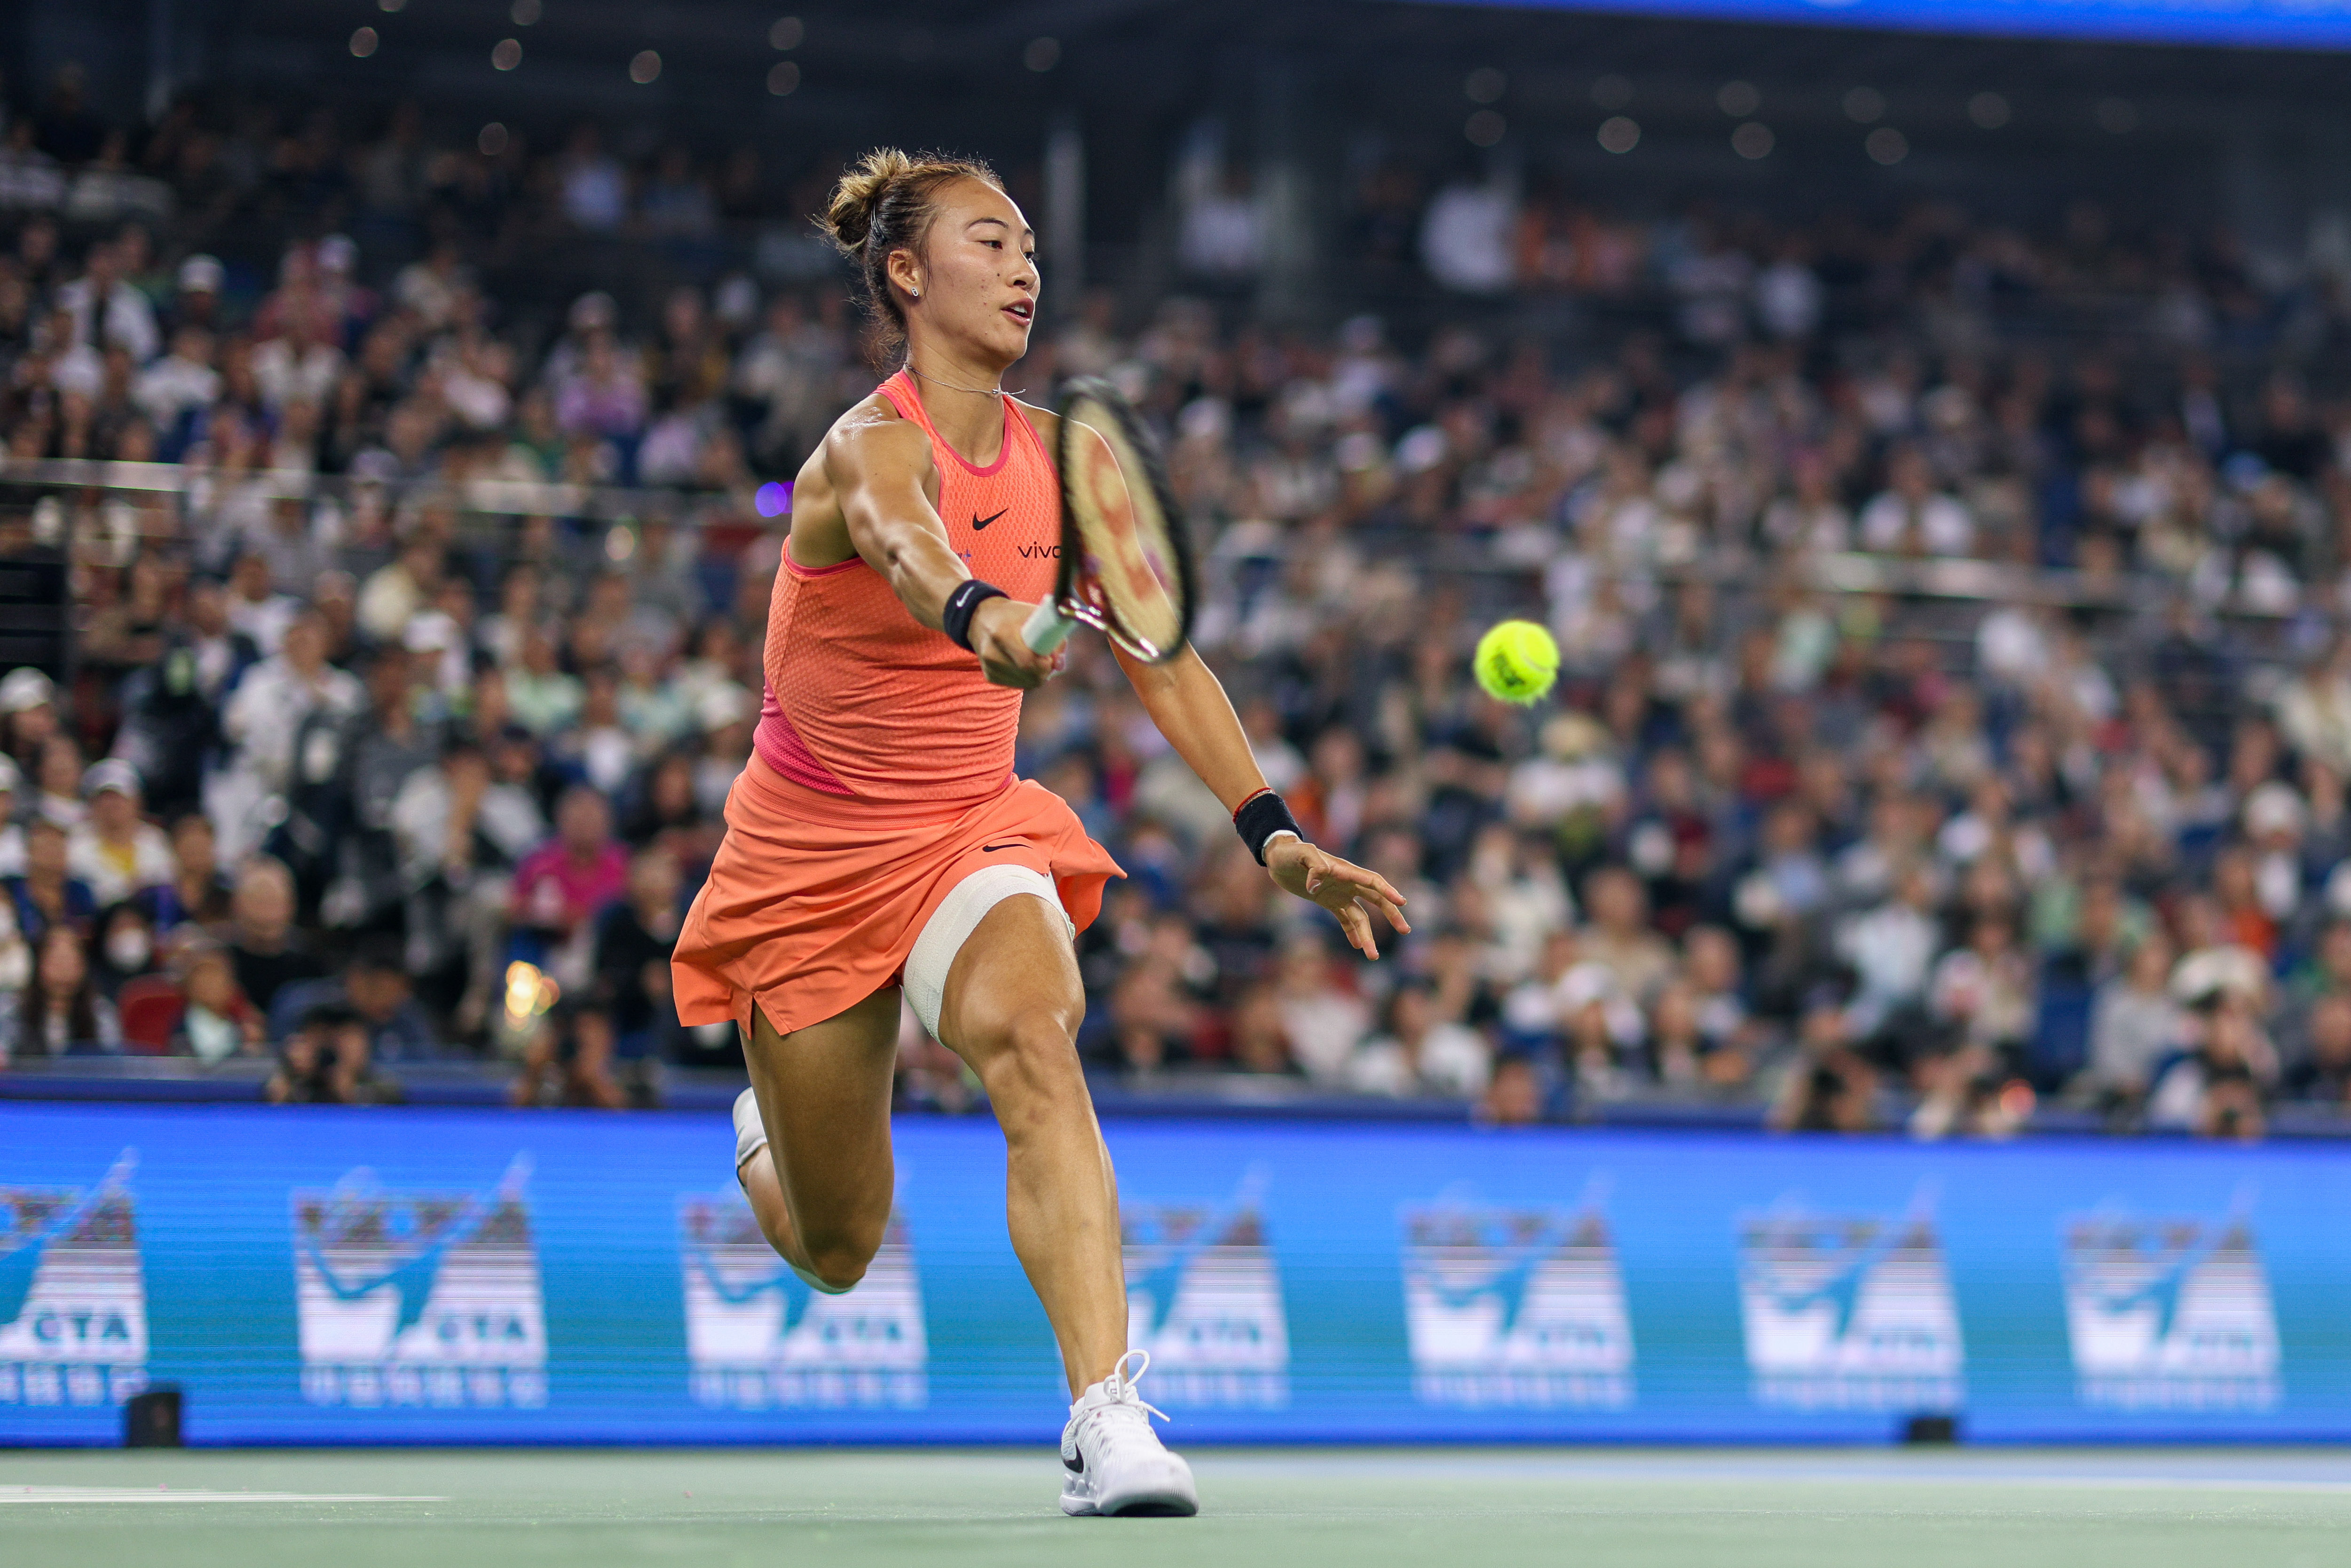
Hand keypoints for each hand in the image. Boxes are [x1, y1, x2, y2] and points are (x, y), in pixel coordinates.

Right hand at [967, 596, 1060, 689]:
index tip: (1051, 659)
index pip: (1027, 662)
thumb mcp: (1034, 616)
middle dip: (1044, 672)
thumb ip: (1052, 637)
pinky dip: (1027, 677)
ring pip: (1026, 684)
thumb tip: (1059, 665)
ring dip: (1037, 676)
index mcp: (1001, 633)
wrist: (980, 619)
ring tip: (1035, 659)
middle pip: (1028, 676)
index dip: (1045, 665)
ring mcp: (989, 667)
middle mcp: (992, 653)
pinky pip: (1018, 684)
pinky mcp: (990, 676)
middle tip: (1048, 660)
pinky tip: (1023, 663)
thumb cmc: (1013, 616)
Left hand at [1265, 837, 1410, 959]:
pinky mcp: (1329, 902)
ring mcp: (1339, 893)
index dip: (1388, 891)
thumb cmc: (1289, 853)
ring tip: (1373, 956)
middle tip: (1405, 930)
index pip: (1372, 881)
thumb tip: (1315, 886)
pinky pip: (1345, 920)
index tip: (1402, 902)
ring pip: (1361, 917)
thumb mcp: (1299, 854)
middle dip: (1391, 915)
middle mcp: (1347, 883)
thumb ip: (1312, 866)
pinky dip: (1351, 933)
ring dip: (1367, 935)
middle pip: (1376, 899)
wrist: (1277, 858)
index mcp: (1344, 870)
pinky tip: (1357, 947)